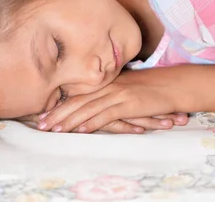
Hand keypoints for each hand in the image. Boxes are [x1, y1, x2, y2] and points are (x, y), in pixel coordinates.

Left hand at [36, 72, 176, 133]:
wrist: (173, 85)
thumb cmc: (150, 89)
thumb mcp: (126, 89)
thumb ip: (110, 95)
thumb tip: (94, 106)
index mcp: (106, 83)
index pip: (77, 94)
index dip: (59, 105)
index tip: (43, 114)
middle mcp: (108, 87)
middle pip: (77, 100)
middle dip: (58, 113)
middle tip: (40, 124)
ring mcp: (118, 94)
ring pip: (88, 108)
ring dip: (70, 120)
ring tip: (54, 130)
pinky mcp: (129, 103)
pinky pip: (107, 114)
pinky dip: (93, 122)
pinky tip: (81, 129)